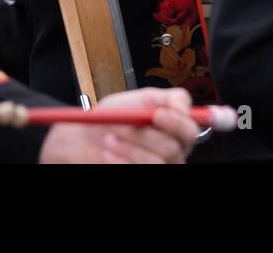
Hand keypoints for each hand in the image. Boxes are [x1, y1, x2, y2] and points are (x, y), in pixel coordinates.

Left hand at [39, 87, 198, 163]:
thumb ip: (157, 98)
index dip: (178, 121)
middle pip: (175, 146)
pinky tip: (108, 154)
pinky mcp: (145, 175)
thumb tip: (181, 103)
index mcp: (173, 127)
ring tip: (108, 139)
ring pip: (158, 162)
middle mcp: (172, 150)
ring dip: (130, 148)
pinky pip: (142, 171)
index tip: (157, 114)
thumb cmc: (108, 119)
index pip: (191, 126)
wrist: (82, 139)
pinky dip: (123, 161)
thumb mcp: (131, 100)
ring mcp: (160, 165)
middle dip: (146, 135)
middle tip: (122, 126)